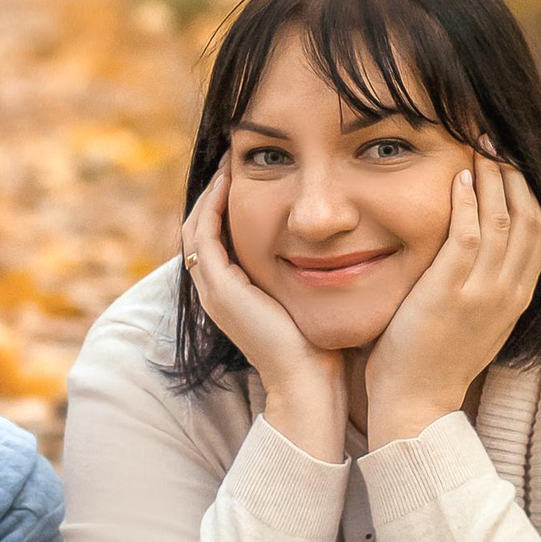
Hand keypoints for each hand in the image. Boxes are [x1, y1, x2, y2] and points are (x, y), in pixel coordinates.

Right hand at [181, 155, 346, 460]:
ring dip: (211, 189)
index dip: (229, 201)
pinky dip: (213, 204)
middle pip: (202, 225)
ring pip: (197, 225)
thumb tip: (343, 241)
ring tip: (230, 157)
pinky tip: (232, 179)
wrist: (311, 387)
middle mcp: (217, 290)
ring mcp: (213, 290)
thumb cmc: (324, 348)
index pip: (220, 236)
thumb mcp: (315, 298)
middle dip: (215, 188)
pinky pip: (204, 235)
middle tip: (233, 153)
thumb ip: (315, 270)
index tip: (252, 169)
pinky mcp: (220, 288)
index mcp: (236, 292)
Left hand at [361, 151, 540, 447]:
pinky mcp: (451, 294)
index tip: (510, 162)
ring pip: (502, 221)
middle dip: (515, 174)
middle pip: (529, 219)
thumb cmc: (435, 360)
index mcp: (517, 298)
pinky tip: (458, 179)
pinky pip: (467, 236)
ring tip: (478, 147)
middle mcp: (509, 293)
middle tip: (495, 141)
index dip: (528, 193)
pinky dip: (467, 203)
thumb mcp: (475, 320)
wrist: (417, 404)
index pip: (539, 233)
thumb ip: (483, 285)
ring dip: (493, 178)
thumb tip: (479, 251)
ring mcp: (483, 293)